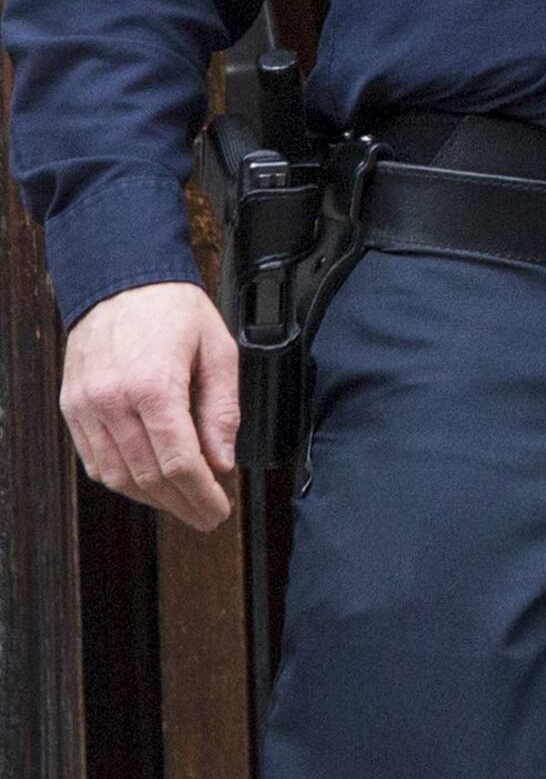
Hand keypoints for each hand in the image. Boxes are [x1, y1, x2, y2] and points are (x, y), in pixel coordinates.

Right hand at [60, 281, 237, 530]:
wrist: (121, 281)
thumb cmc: (173, 310)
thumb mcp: (218, 350)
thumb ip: (221, 410)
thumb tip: (222, 461)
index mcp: (153, 385)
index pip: (177, 461)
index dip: (200, 495)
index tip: (219, 510)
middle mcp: (112, 401)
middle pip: (146, 476)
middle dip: (180, 504)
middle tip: (206, 516)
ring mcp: (86, 407)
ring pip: (116, 475)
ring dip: (151, 498)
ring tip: (181, 503)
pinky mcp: (71, 409)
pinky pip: (93, 460)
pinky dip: (121, 479)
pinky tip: (147, 483)